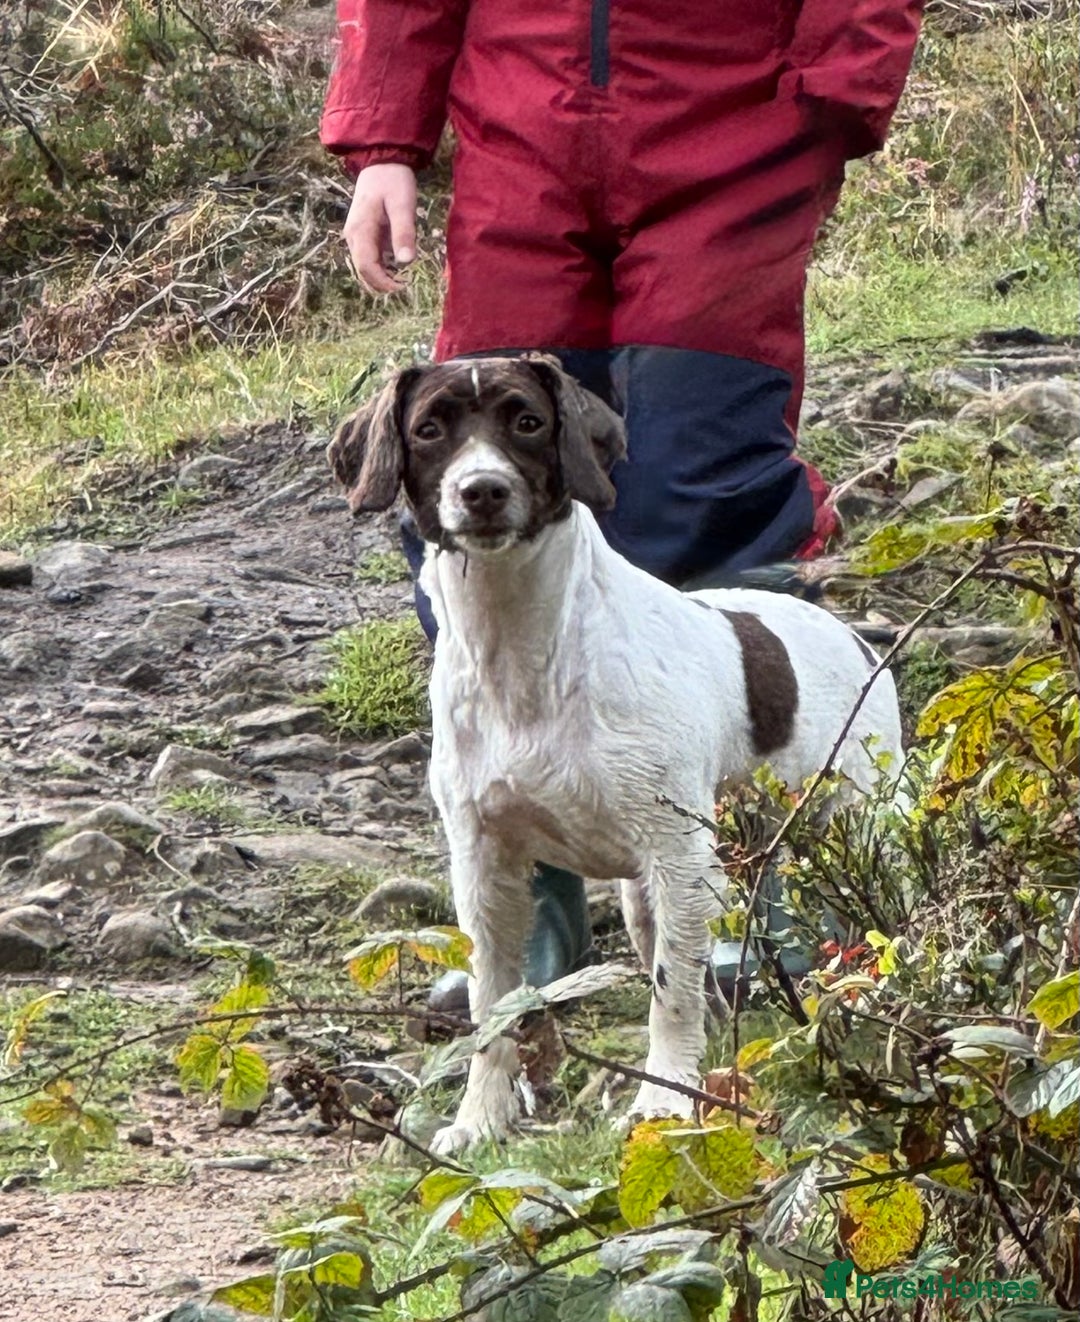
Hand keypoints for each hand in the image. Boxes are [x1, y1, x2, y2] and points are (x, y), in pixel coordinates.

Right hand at [343, 163, 417, 293]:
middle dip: (381, 284)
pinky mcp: (362, 234)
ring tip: (403, 279)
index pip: (366, 266)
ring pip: (365, 266)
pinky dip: (381, 267)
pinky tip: (397, 267)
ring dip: (381, 277)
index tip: (402, 287)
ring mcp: (356, 235)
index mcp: (360, 230)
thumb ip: (403, 233)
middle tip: (404, 287)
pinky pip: (369, 257)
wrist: (382, 162)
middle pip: (363, 270)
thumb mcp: (402, 205)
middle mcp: (353, 236)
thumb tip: (406, 262)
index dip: (382, 282)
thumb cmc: (393, 181)